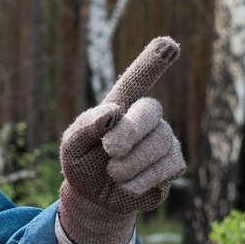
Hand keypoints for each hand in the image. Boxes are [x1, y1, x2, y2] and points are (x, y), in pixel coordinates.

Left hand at [58, 36, 185, 243]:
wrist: (95, 199)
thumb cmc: (82, 165)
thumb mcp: (72, 148)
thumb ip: (86, 128)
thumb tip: (113, 113)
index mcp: (118, 106)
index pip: (137, 80)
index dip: (152, 63)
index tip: (168, 44)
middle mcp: (144, 117)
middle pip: (150, 110)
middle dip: (129, 132)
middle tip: (110, 151)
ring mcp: (162, 138)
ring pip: (158, 143)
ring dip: (130, 164)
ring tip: (113, 174)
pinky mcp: (173, 163)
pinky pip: (167, 167)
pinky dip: (142, 180)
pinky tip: (127, 186)